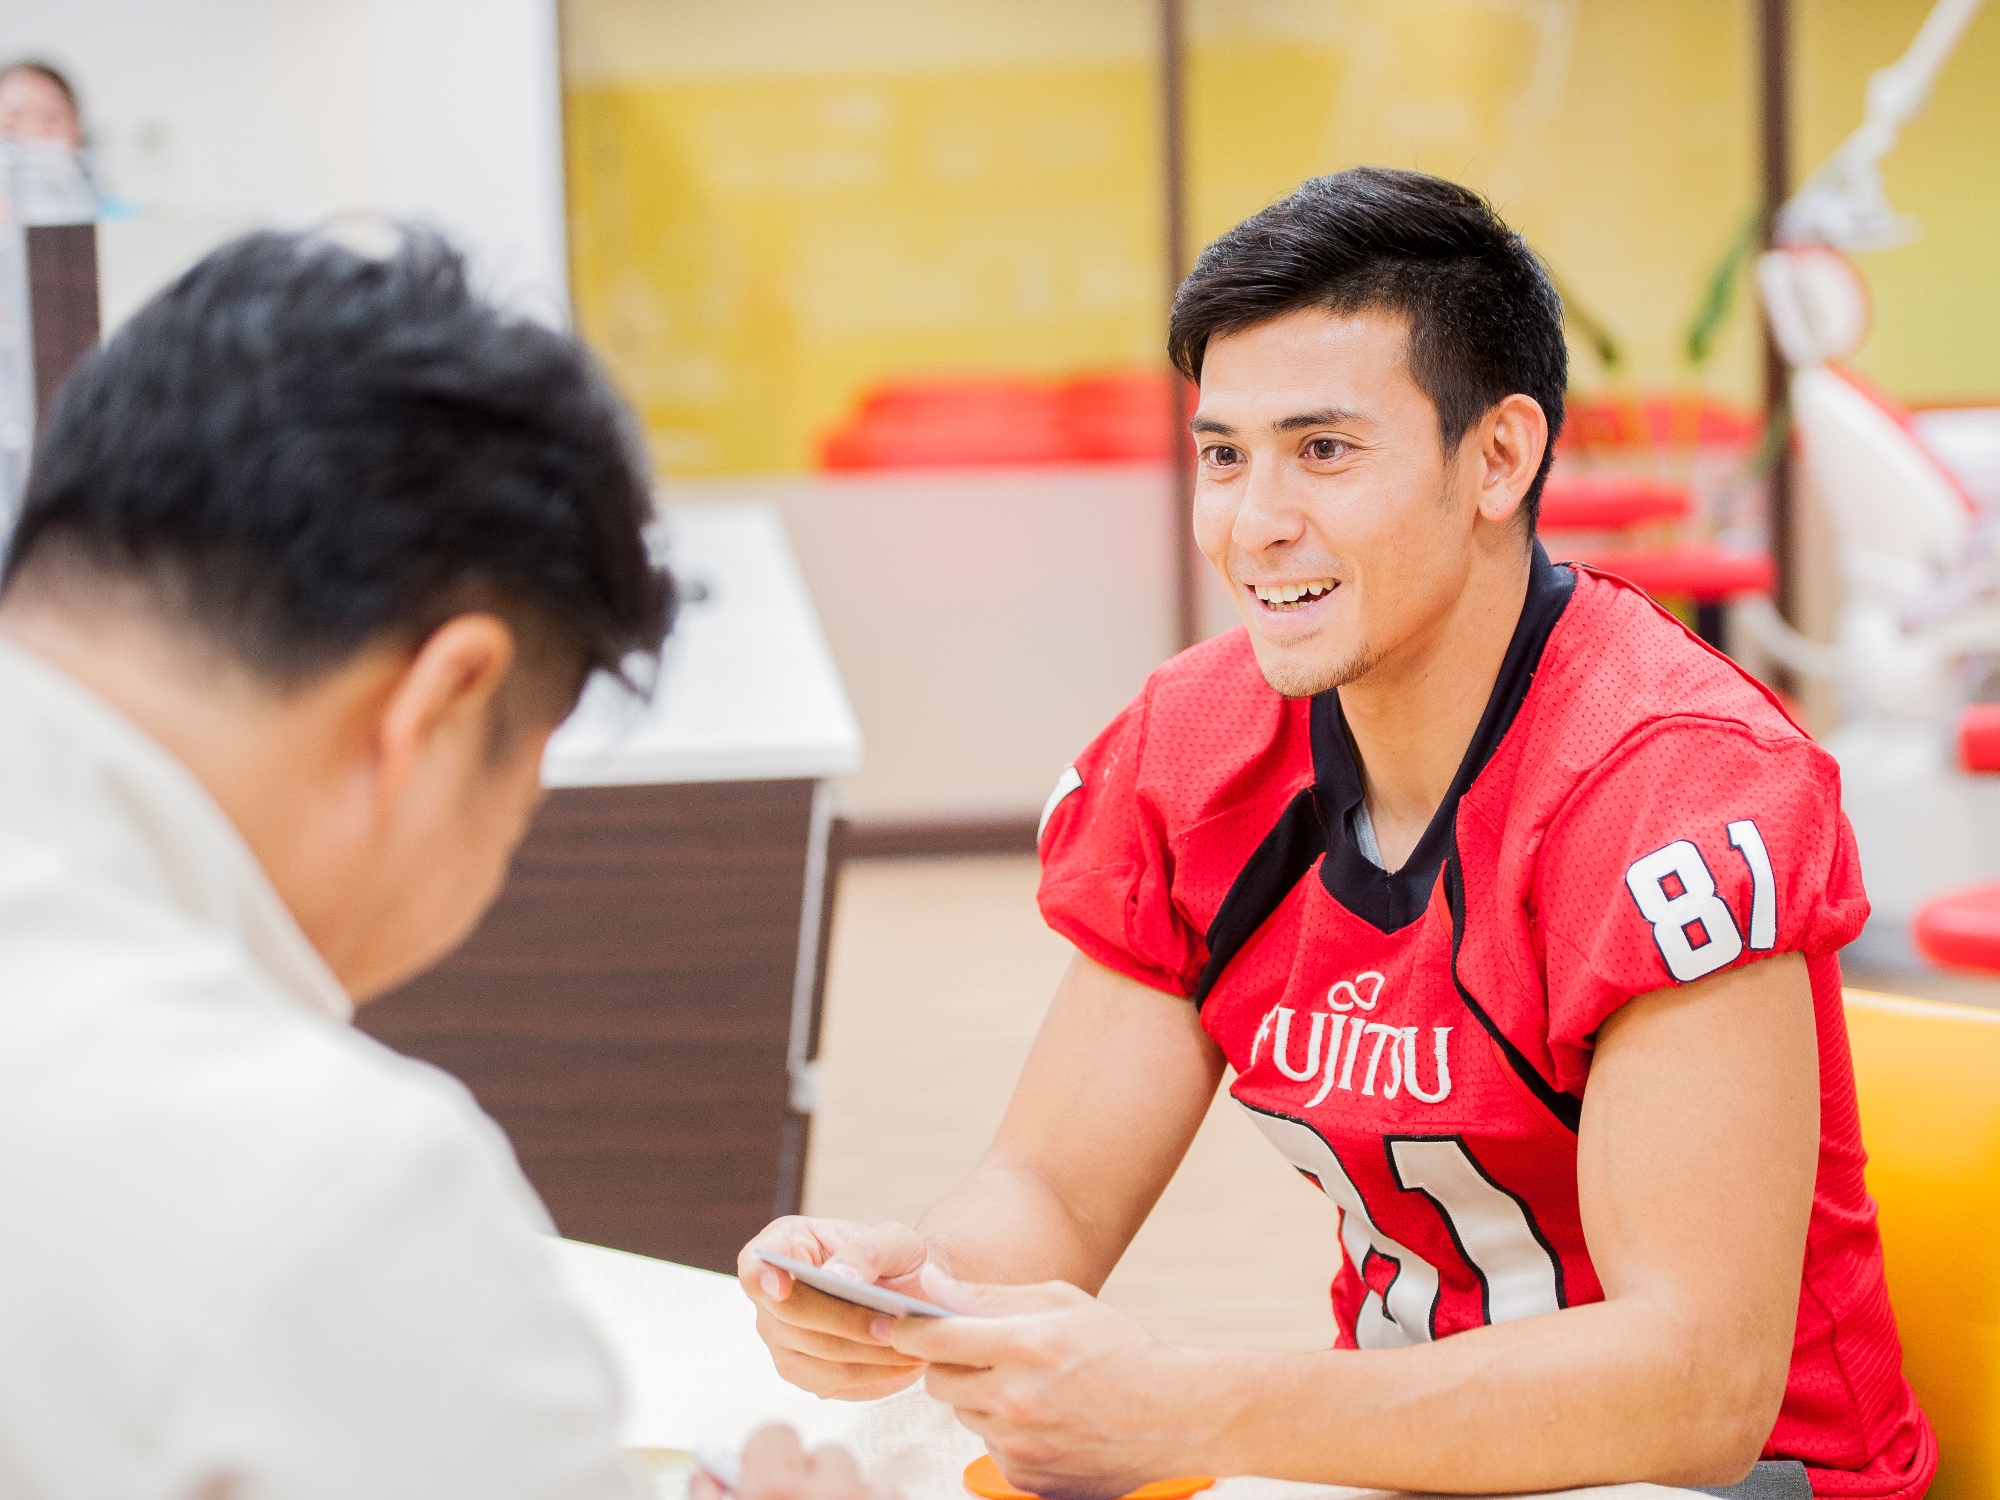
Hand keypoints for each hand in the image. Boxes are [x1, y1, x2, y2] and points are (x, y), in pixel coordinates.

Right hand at [690, 1426, 897, 1499]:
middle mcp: (825, 1494)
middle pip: (829, 1456)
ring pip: (866, 1481)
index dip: (768, 1461)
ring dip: (852, 1497)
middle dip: (817, 1479)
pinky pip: (891, 1497)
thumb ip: (707, 1494)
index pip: (776, 1436)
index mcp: (771, 1490)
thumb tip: (710, 1468)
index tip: (765, 1482)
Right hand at [738, 1216, 933, 1399]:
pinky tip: (902, 1364)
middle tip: (896, 1325)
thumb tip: (839, 1277)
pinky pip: (832, 1381)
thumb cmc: (894, 1258)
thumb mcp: (894, 1240)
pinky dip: (872, 1375)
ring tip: (910, 1347)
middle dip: (848, 1322)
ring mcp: (781, 1338)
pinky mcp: (802, 1372)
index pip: (755, 1263)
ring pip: (816, 1355)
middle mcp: (771, 1296)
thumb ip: (867, 1251)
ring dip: (867, 1354)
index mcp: (786, 1245)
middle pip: (793, 1316)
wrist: (909, 1290)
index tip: (780, 1287)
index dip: (762, 1276)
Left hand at [887, 1266, 1212, 1499]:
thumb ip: (989, 1296)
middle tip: (980, 1350)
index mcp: (1025, 1346)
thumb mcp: (1061, 1301)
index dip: (907, 1329)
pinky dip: (1003, 1430)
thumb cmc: (1122, 1351)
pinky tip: (1043, 1416)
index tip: (895, 1325)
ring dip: (979, 1397)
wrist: (1177, 1416)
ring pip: (963, 1414)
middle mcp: (1016, 1400)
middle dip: (947, 1363)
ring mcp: (1020, 1446)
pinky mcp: (1026, 1478)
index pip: (934, 1338)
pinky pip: (989, 1446)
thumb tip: (931, 1287)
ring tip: (1026, 1383)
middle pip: (938, 1382)